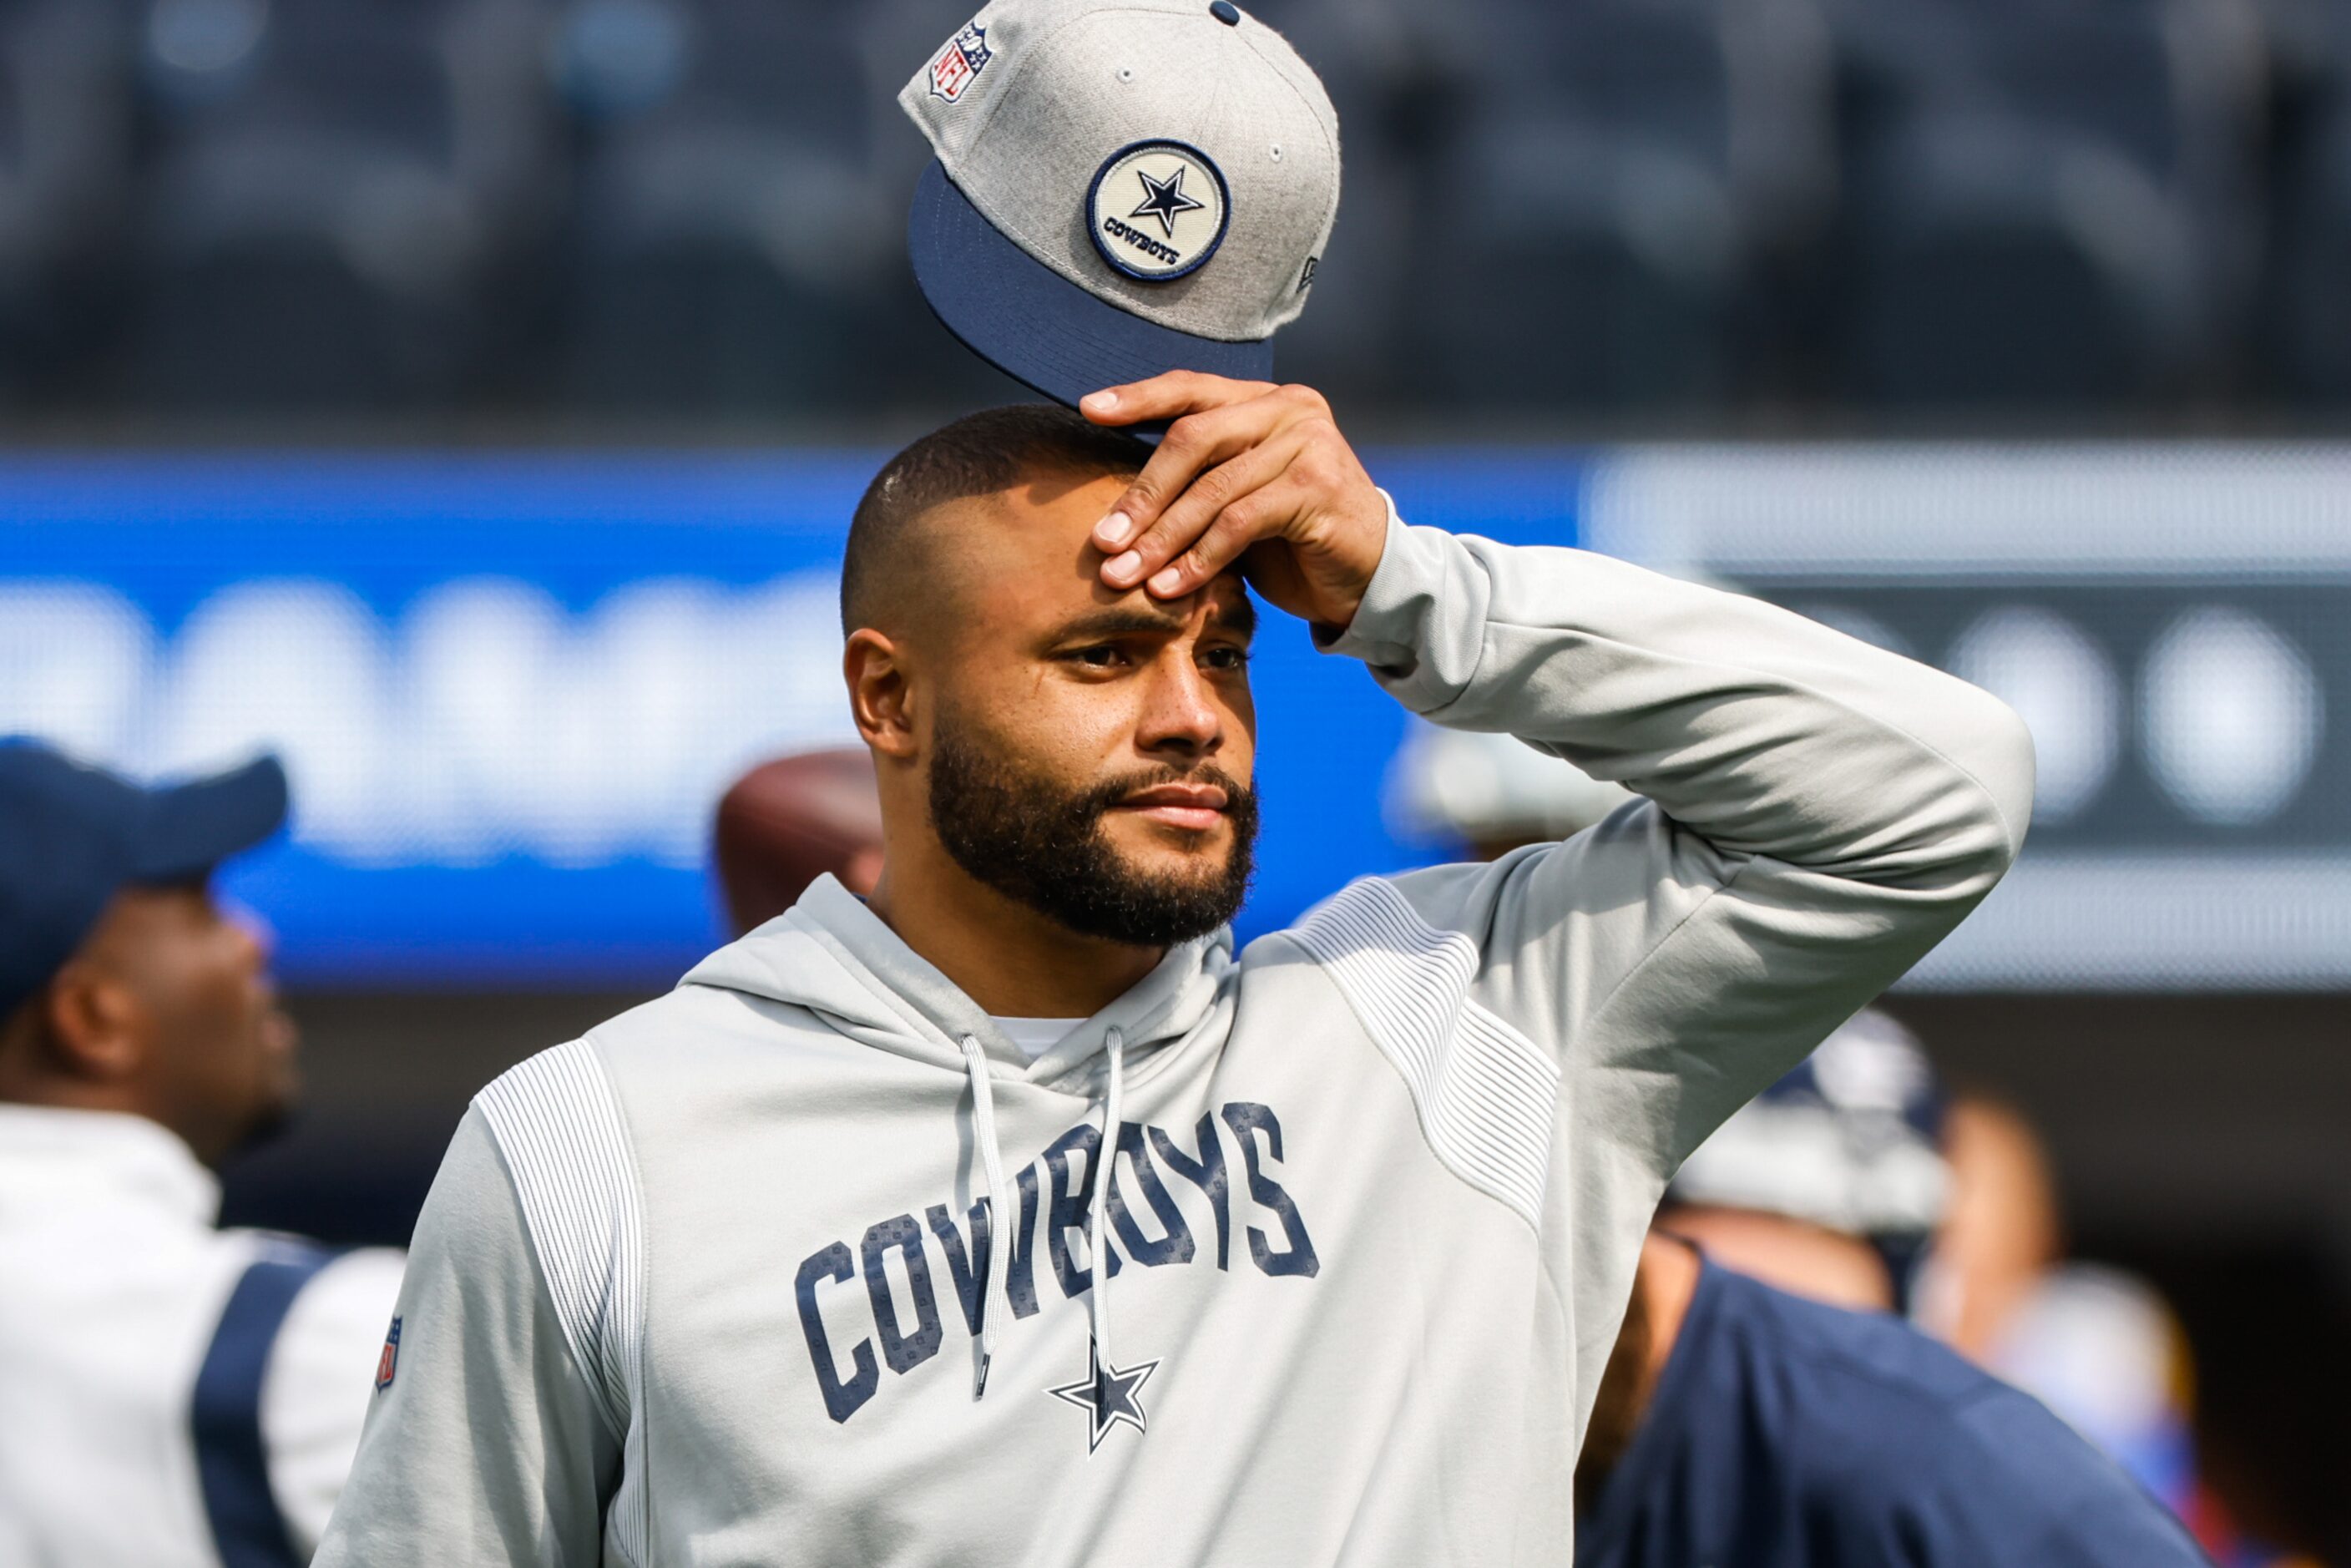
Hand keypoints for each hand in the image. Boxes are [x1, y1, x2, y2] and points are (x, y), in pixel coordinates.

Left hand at [1080, 373, 1387, 630]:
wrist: (1369, 577)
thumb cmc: (1293, 541)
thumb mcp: (1238, 500)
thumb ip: (1196, 484)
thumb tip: (1113, 508)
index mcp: (1265, 400)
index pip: (1191, 388)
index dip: (1138, 398)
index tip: (1088, 410)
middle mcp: (1290, 409)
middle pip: (1193, 439)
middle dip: (1141, 495)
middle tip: (1102, 541)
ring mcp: (1309, 443)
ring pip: (1212, 488)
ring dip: (1162, 538)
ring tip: (1125, 575)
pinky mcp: (1318, 488)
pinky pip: (1239, 523)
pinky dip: (1198, 558)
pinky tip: (1171, 587)